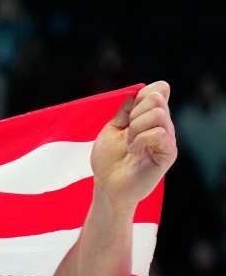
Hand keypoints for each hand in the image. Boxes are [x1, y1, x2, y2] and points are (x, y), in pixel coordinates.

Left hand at [91, 81, 177, 208]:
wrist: (107, 186)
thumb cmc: (108, 160)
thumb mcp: (112, 129)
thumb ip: (125, 111)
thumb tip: (139, 92)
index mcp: (150, 117)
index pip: (159, 89)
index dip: (142, 95)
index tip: (128, 115)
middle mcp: (162, 125)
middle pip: (157, 98)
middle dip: (134, 114)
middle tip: (127, 134)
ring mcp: (167, 139)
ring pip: (158, 113)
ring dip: (135, 128)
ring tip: (130, 145)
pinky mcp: (169, 153)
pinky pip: (160, 133)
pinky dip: (140, 140)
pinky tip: (135, 152)